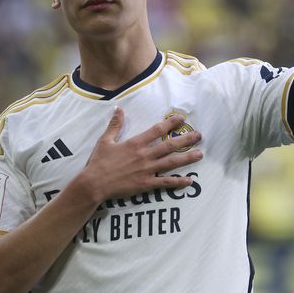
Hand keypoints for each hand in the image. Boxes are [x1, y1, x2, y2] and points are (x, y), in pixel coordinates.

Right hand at [80, 107, 203, 201]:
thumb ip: (115, 125)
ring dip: (187, 158)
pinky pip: (165, 182)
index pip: (157, 130)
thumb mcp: (105, 140)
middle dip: (186, 140)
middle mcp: (144, 155)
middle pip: (169, 145)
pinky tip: (190, 181)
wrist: (94, 184)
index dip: (170, 123)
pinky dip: (178, 182)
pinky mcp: (146, 184)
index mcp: (135, 143)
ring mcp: (147, 170)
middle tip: (199, 136)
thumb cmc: (98, 162)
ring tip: (200, 155)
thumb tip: (118, 108)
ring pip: (171, 163)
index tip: (181, 118)